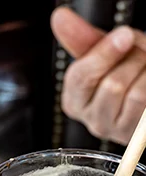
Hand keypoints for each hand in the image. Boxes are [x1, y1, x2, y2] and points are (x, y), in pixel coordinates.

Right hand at [51, 7, 145, 144]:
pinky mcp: (134, 137)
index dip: (104, 54)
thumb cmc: (128, 69)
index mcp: (75, 100)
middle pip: (111, 86)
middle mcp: (91, 119)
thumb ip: (80, 38)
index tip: (123, 36)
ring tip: (145, 70)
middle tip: (138, 56)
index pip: (80, 77)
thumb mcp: (105, 51)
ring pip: (133, 94)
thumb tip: (59, 17)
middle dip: (132, 62)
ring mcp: (114, 130)